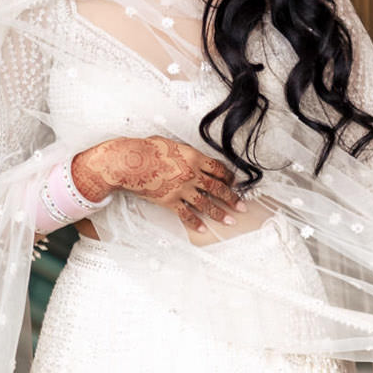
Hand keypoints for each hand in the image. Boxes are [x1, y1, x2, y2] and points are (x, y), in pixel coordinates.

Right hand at [71, 137, 241, 232]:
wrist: (130, 163)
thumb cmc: (146, 149)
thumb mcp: (171, 143)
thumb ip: (184, 152)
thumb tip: (189, 154)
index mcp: (194, 158)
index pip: (218, 169)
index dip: (229, 177)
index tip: (235, 182)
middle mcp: (192, 174)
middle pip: (217, 188)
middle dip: (232, 198)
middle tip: (242, 206)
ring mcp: (182, 189)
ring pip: (205, 203)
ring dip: (219, 213)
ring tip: (229, 220)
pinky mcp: (170, 201)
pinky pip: (185, 214)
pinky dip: (195, 222)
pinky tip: (203, 228)